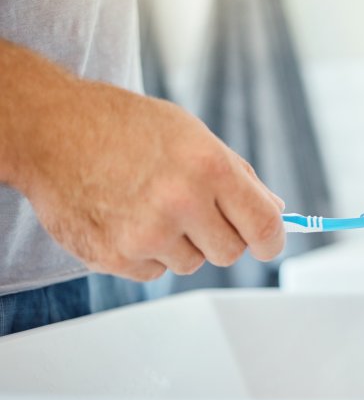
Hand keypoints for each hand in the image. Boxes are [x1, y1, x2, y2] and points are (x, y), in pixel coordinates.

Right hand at [2, 43, 284, 279]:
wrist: (52, 129)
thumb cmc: (123, 127)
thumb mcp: (193, 135)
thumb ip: (239, 176)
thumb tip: (274, 210)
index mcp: (208, 166)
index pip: (263, 226)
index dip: (272, 241)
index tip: (268, 244)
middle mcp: (180, 201)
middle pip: (230, 252)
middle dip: (221, 236)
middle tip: (195, 211)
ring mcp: (145, 233)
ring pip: (192, 264)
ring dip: (180, 243)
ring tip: (150, 206)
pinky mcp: (114, 256)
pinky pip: (154, 273)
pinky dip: (147, 253)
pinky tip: (128, 218)